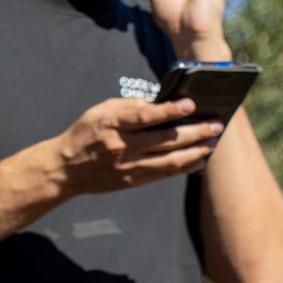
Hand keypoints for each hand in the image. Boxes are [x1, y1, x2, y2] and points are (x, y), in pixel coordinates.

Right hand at [51, 97, 222, 194]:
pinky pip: (165, 173)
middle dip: (195, 132)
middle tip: (216, 125)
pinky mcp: (132, 180)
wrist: (65, 168)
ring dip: (196, 150)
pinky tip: (200, 159)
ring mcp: (127, 166)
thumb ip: (129, 106)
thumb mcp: (100, 111)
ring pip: (169, 159)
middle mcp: (120, 146)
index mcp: (110, 124)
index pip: (143, 117)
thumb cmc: (87, 133)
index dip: (168, 110)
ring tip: (213, 142)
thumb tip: (160, 102)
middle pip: (164, 139)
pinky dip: (185, 166)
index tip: (190, 104)